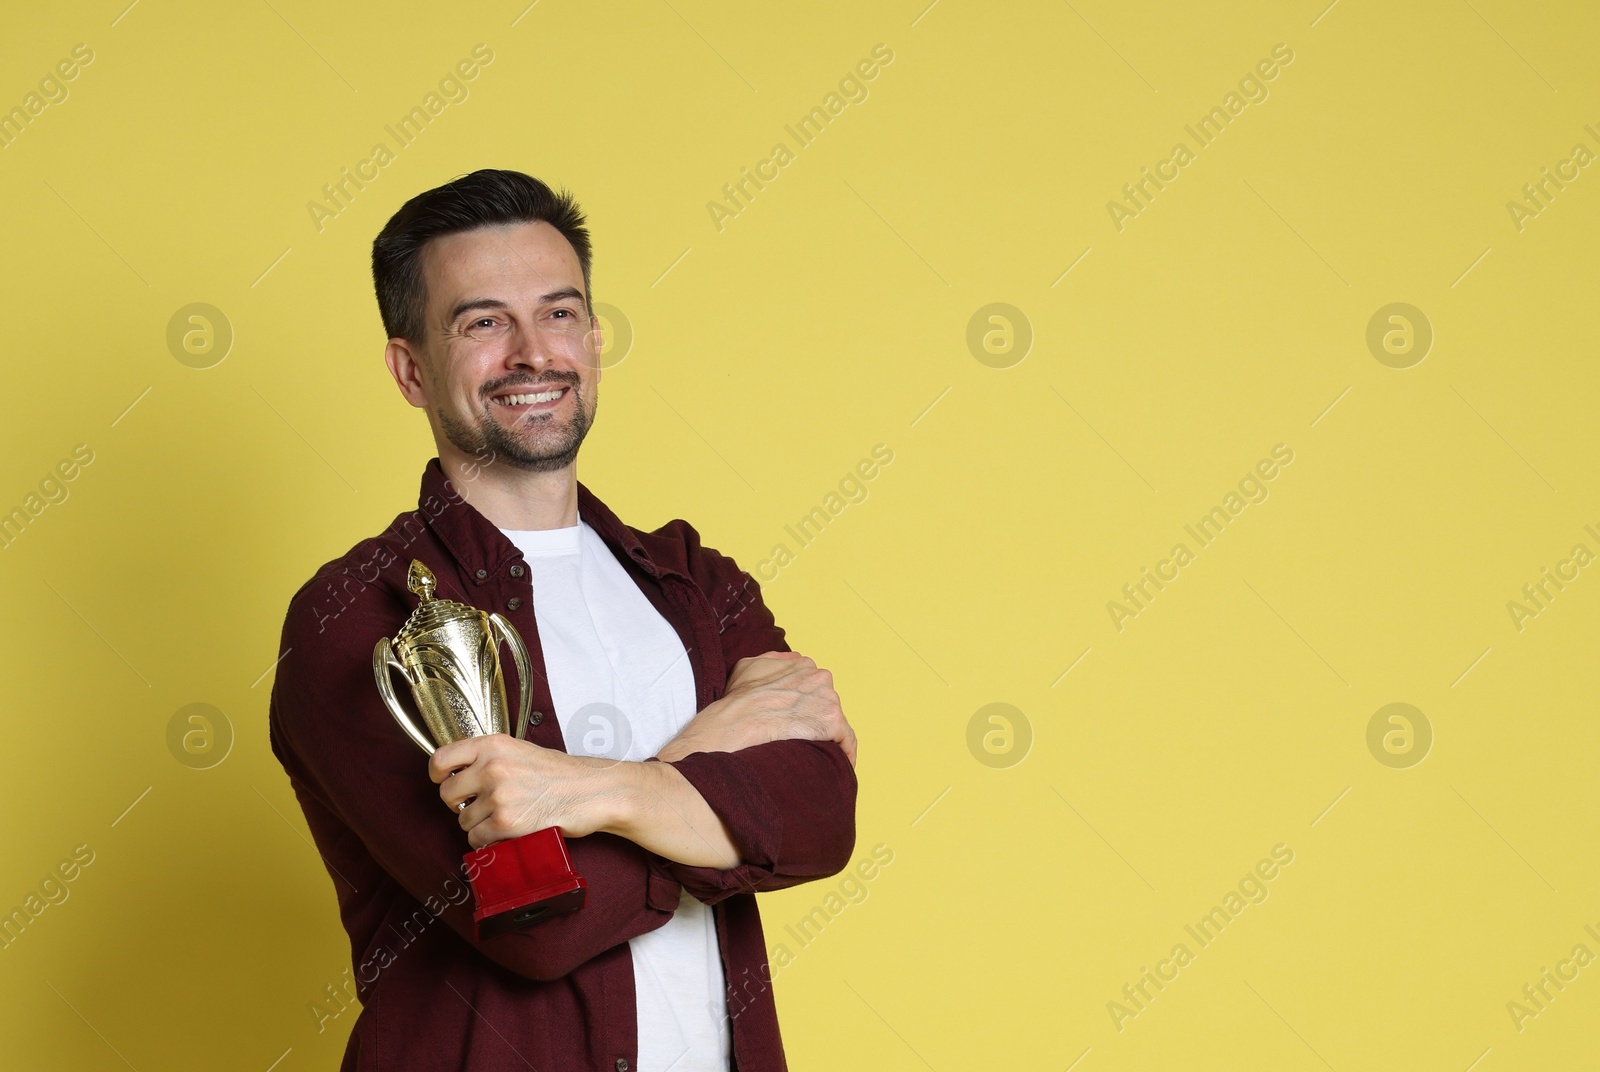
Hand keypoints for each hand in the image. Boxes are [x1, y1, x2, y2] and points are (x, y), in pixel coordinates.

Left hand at [429, 734, 621, 848]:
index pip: (441, 759)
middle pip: (447, 794)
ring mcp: (498, 796)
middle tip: (480, 805)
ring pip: (462, 820)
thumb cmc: (561, 774)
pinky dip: (489, 841)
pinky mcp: (505, 823)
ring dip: (478, 824)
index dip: (438, 775)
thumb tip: (459, 772)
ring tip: (504, 817)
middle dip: (459, 804)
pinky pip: (477, 840)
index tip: (443, 781)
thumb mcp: (521, 751)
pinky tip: (507, 832)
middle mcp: (492, 767)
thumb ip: (489, 757)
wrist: (592, 791)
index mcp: (494, 745)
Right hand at [656, 651, 856, 766]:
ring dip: (827, 739)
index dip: (805, 708)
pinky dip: (844, 753)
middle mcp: (818, 676)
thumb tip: (791, 661)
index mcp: (802, 664)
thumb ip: (773, 662)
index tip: (797, 723)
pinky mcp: (831, 721)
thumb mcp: (747, 667)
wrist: (732, 728)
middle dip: (816, 722)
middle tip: (800, 742)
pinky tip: (835, 766)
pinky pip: (847, 740)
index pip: (815, 688)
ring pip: (836, 723)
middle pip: (827, 704)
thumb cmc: (735, 704)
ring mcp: (826, 697)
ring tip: (812, 757)